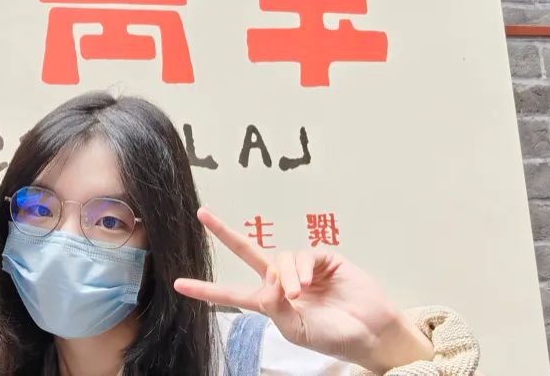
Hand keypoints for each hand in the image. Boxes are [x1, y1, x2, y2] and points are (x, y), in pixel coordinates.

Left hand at [173, 208, 432, 372]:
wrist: (370, 332)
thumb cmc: (333, 337)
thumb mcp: (297, 331)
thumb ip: (277, 309)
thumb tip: (267, 284)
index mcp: (270, 303)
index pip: (232, 294)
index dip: (206, 290)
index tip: (179, 284)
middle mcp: (281, 281)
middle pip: (248, 252)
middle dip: (224, 232)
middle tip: (202, 213)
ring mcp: (302, 268)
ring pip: (281, 258)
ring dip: (288, 275)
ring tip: (300, 294)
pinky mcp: (323, 258)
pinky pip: (304, 254)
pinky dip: (304, 267)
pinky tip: (310, 280)